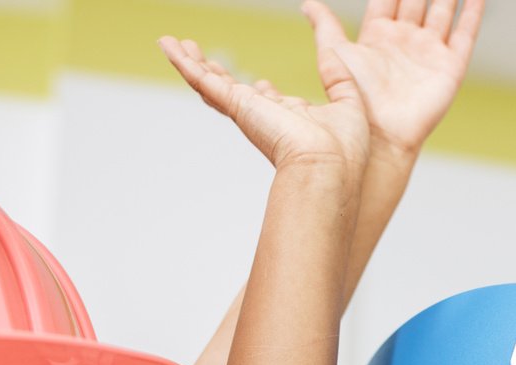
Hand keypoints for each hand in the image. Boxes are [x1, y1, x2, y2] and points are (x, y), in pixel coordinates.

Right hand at [162, 34, 369, 170]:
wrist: (330, 166)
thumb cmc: (345, 149)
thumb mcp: (347, 98)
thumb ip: (337, 72)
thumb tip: (335, 47)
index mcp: (292, 120)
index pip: (270, 103)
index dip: (263, 93)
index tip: (262, 85)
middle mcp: (265, 118)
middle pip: (233, 91)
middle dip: (216, 73)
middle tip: (198, 55)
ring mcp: (247, 112)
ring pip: (210, 84)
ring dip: (191, 64)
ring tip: (172, 45)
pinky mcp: (237, 106)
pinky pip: (203, 81)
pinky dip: (183, 64)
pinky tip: (168, 47)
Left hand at [303, 0, 482, 162]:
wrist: (380, 136)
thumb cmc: (354, 101)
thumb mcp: (334, 55)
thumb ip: (325, 26)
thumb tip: (307, 3)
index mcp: (379, 36)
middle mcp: (405, 41)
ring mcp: (429, 53)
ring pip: (443, 10)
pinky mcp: (449, 68)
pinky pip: (465, 34)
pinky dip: (473, 13)